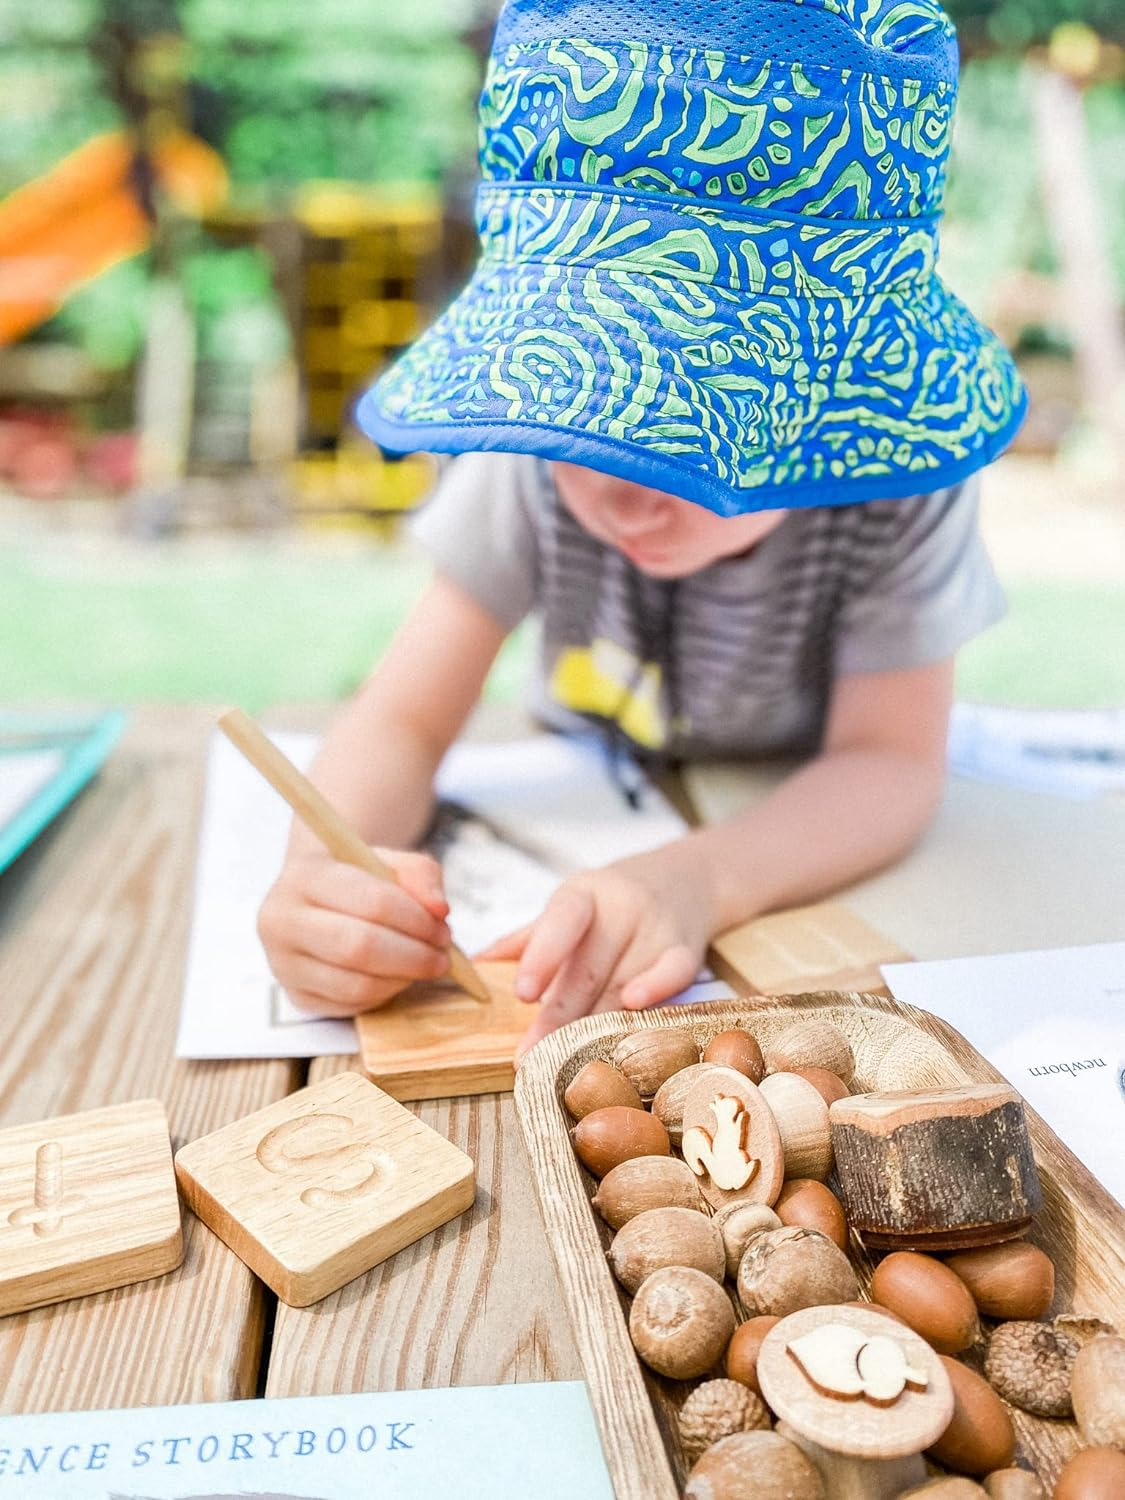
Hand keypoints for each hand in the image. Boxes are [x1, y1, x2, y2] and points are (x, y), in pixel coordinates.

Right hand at [258, 848, 452, 1016]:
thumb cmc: (356, 877)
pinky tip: (397, 976)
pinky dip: (385, 994)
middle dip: (414, 955)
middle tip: (441, 954)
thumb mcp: (388, 861)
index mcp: (303, 876)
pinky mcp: (296, 996)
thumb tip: (439, 909)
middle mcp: (282, 920)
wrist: (315, 897)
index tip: (442, 926)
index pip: (371, 902)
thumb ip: (420, 875)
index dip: (416, 919)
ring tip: (424, 964)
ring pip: (356, 984)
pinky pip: (351, 1004)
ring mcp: (284, 963)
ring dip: (403, 978)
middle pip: (360, 947)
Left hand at [479, 844, 716, 1054]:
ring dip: (596, 1023)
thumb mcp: (571, 903)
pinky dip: (657, 989)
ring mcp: (657, 927)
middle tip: (530, 1055)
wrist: (685, 877)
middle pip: (588, 967)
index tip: (522, 994)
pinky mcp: (687, 947)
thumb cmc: (612, 900)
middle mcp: (622, 907)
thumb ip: (528, 936)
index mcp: (585, 894)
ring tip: (567, 1058)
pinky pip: (675, 972)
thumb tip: (474, 964)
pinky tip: (634, 1009)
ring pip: (624, 981)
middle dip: (558, 1015)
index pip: (563, 921)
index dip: (542, 956)